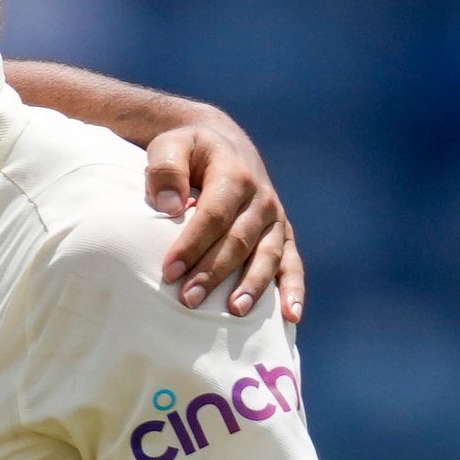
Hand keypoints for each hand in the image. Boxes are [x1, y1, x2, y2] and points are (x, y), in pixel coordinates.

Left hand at [143, 111, 304, 321]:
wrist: (221, 143)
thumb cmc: (188, 150)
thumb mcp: (170, 146)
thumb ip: (166, 170)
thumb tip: (170, 207)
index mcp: (234, 174)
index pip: (214, 215)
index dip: (193, 245)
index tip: (169, 271)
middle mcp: (261, 198)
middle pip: (238, 240)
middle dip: (214, 272)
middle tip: (188, 300)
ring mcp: (274, 217)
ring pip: (267, 255)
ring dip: (252, 285)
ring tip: (234, 312)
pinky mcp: (281, 233)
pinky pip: (291, 263)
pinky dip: (293, 289)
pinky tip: (290, 316)